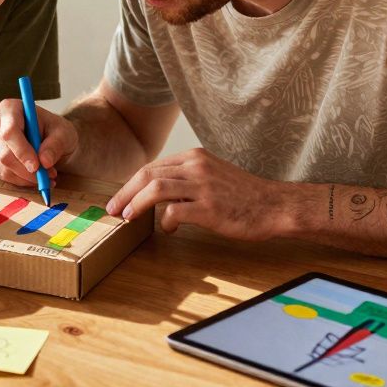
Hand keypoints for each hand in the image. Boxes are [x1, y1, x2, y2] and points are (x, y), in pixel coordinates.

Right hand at [0, 99, 74, 186]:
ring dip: (27, 177)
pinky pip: (1, 175)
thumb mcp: (64, 133)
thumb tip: (45, 161)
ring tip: (47, 175)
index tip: (37, 166)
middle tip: (48, 176)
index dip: (22, 151)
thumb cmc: (55, 131)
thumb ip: (55, 145)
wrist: (48, 139)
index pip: (10, 132)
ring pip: (3, 168)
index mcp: (10, 107)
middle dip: (27, 170)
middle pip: (4, 153)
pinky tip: (34, 177)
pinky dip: (20, 181)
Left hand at [106, 148, 285, 240]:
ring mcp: (203, 186)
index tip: (118, 199)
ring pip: (156, 189)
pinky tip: (169, 229)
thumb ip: (186, 179)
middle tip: (112, 210)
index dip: (130, 184)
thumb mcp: (212, 174)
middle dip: (124, 193)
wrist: (274, 205)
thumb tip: (156, 193)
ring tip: (127, 218)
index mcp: (194, 157)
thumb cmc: (243, 195)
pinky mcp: (210, 207)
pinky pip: (175, 212)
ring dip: (135, 204)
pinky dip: (165, 221)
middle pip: (147, 175)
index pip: (152, 167)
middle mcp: (196, 166)